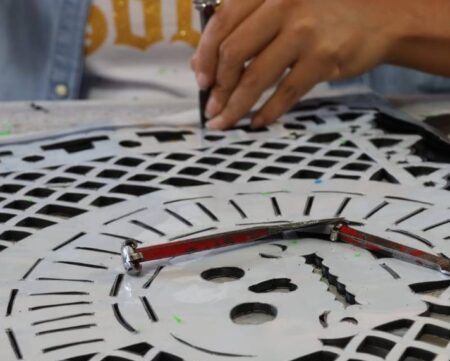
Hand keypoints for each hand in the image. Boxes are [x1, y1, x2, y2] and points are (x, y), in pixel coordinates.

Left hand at [192, 0, 404, 129]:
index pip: (222, 22)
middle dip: (218, 87)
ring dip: (235, 106)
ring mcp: (305, 32)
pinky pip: (286, 92)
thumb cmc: (325, 10)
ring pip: (256, 77)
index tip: (201, 80)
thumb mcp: (283, 5)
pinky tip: (256, 123)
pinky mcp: (323, 58)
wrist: (382, 15)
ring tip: (224, 122)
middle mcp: (284, 3)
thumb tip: (201, 61)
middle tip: (211, 107)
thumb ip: (244, 27)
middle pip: (234, 52)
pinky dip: (268, 112)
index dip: (205, 56)